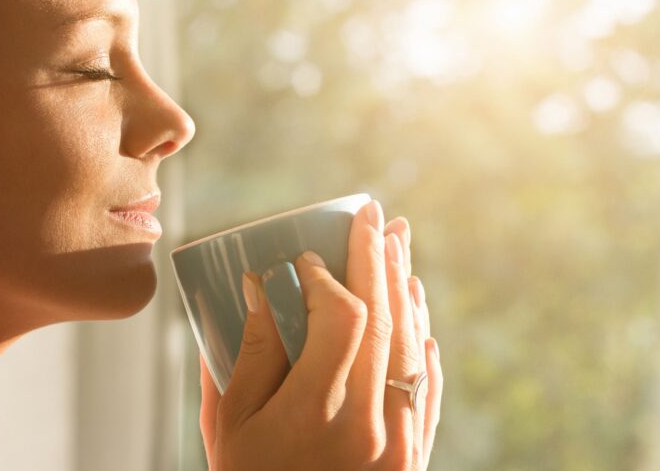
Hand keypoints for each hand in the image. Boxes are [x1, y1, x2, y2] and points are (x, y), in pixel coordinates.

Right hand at [199, 200, 442, 469]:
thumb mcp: (230, 424)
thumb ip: (247, 354)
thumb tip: (259, 288)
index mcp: (317, 413)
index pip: (339, 319)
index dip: (327, 276)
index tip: (308, 257)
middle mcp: (371, 424)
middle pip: (386, 320)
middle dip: (378, 259)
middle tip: (375, 214)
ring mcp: (401, 442)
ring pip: (414, 347)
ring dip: (407, 290)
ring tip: (398, 245)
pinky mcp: (414, 457)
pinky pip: (429, 386)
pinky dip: (425, 341)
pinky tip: (418, 311)